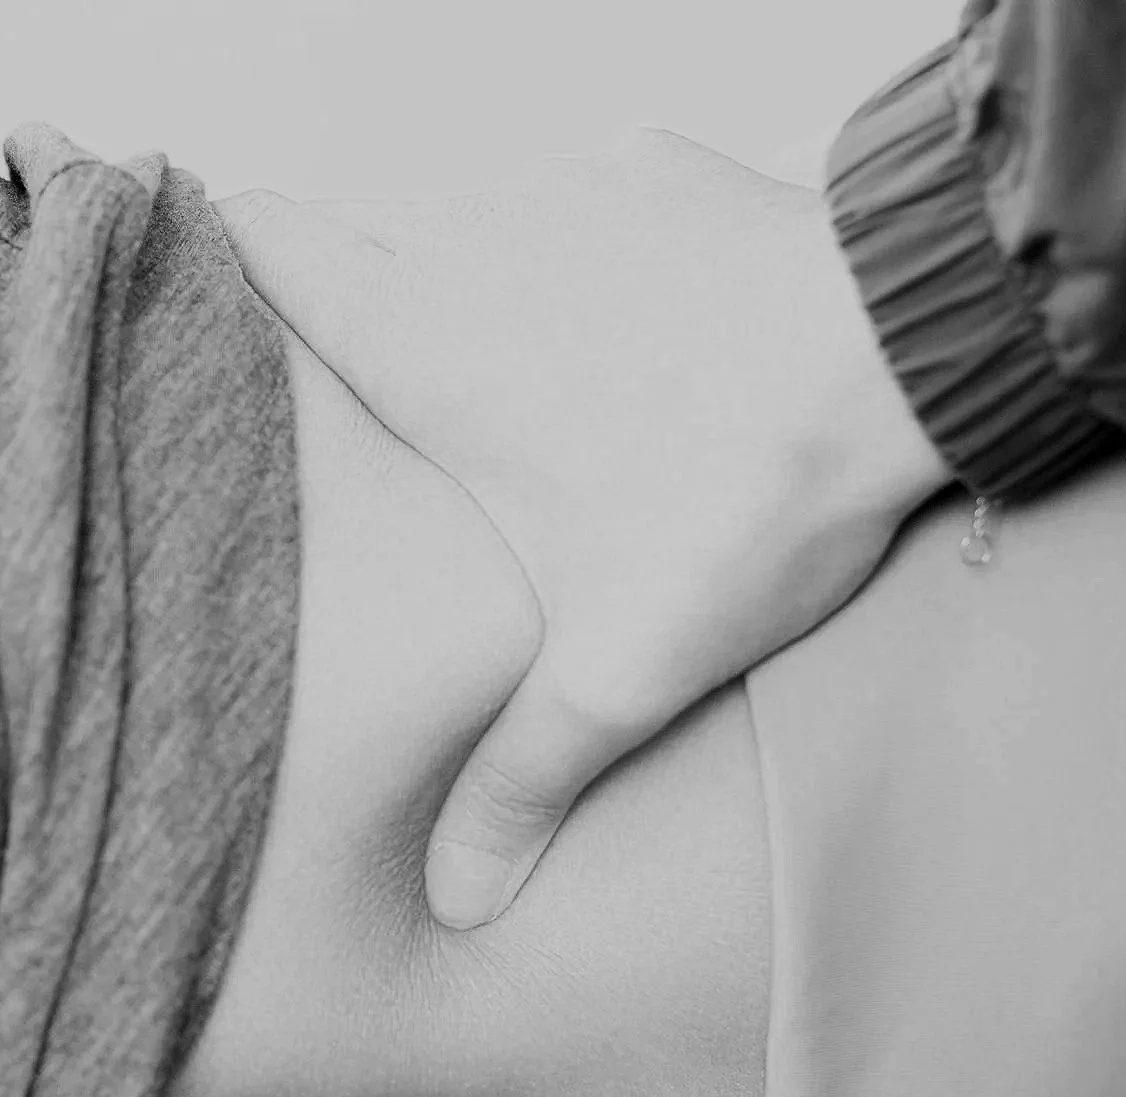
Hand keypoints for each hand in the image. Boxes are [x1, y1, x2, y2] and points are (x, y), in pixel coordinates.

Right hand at [218, 131, 949, 928]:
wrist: (920, 350)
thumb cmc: (748, 490)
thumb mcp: (619, 668)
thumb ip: (519, 780)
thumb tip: (457, 900)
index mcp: (417, 339)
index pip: (258, 239)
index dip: (211, 262)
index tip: (205, 313)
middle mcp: (467, 236)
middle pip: (346, 238)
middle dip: (341, 310)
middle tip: (373, 412)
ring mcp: (563, 188)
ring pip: (455, 222)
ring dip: (459, 289)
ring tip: (510, 396)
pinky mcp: (652, 167)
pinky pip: (566, 203)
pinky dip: (569, 256)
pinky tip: (628, 340)